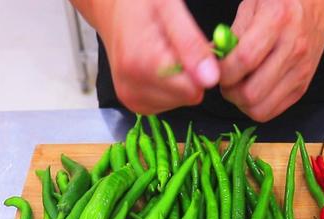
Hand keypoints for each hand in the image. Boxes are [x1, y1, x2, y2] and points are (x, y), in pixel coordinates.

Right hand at [83, 0, 219, 113]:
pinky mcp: (134, 104)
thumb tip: (211, 79)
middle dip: (191, 75)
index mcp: (141, 64)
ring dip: (181, 81)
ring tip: (166, 55)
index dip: (201, 68)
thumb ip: (192, 45)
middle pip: (188, 97)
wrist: (112, 10)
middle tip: (177, 48)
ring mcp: (131, 99)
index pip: (193, 88)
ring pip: (180, 102)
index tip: (192, 48)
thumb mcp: (170, 9)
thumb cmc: (140, 3)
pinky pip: (169, 104)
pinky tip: (159, 68)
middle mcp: (132, 88)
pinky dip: (170, 88)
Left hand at [219, 0, 323, 121]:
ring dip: (241, 103)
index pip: (244, 59)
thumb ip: (231, 34)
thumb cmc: (280, 3)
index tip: (215, 69)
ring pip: (261, 108)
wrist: (318, 8)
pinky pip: (273, 111)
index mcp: (277, 20)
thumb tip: (209, 59)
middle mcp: (293, 48)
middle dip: (229, 92)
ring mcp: (301, 71)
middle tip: (225, 81)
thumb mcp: (251, 6)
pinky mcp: (302, 87)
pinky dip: (256, 106)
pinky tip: (252, 90)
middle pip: (251, 92)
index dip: (223, 72)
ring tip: (238, 86)